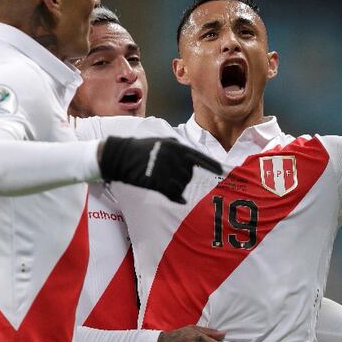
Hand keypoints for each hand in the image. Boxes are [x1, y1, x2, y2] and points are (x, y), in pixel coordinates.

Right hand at [99, 137, 221, 203]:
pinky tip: (179, 199)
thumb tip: (192, 158)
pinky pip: (173, 193)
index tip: (221, 172)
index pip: (199, 157)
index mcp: (175, 146)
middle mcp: (173, 157)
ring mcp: (165, 169)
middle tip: (171, 177)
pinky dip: (177, 197)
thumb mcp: (161, 142)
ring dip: (177, 187)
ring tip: (164, 181)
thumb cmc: (141, 149)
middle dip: (184, 179)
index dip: (211, 165)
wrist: (120, 156)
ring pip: (182, 184)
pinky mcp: (156, 180)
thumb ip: (178, 149)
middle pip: (189, 174)